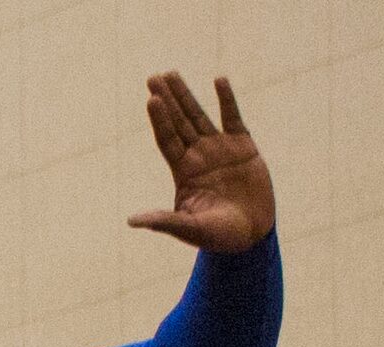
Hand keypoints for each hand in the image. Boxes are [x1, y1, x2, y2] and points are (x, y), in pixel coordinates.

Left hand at [130, 73, 274, 253]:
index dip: (160, 120)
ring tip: (171, 73)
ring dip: (186, 95)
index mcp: (184, 173)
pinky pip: (233, 118)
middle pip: (178, 122)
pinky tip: (219, 80)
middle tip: (153, 77)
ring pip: (199, 116)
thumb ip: (164, 221)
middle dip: (166, 100)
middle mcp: (198, 157)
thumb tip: (131, 221)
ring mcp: (220, 149)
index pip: (167, 141)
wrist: (251, 237)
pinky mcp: (243, 147)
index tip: (151, 99)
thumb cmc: (218, 237)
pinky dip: (227, 99)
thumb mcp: (190, 229)